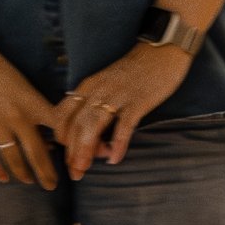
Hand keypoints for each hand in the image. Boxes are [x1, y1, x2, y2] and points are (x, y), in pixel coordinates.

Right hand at [0, 42, 62, 188]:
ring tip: (29, 181)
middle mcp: (17, 115)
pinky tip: (3, 178)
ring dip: (23, 173)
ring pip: (13, 157)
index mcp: (32, 101)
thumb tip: (46, 130)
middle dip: (46, 172)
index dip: (67, 145)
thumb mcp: (21, 83)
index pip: (57, 128)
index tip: (72, 157)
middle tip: (52, 185)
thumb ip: (33, 106)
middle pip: (37, 151)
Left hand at [54, 42, 188, 177]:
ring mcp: (117, 96)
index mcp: (87, 87)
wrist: (162, 50)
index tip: (70, 156)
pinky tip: (115, 159)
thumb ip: (95, 104)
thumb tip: (88, 134)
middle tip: (75, 173)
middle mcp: (97, 91)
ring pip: (93, 126)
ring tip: (85, 168)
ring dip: (86, 150)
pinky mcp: (138, 101)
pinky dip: (117, 144)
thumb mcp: (105, 84)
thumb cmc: (134, 71)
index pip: (63, 117)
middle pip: (75, 125)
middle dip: (71, 152)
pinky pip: (124, 126)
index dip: (62, 140)